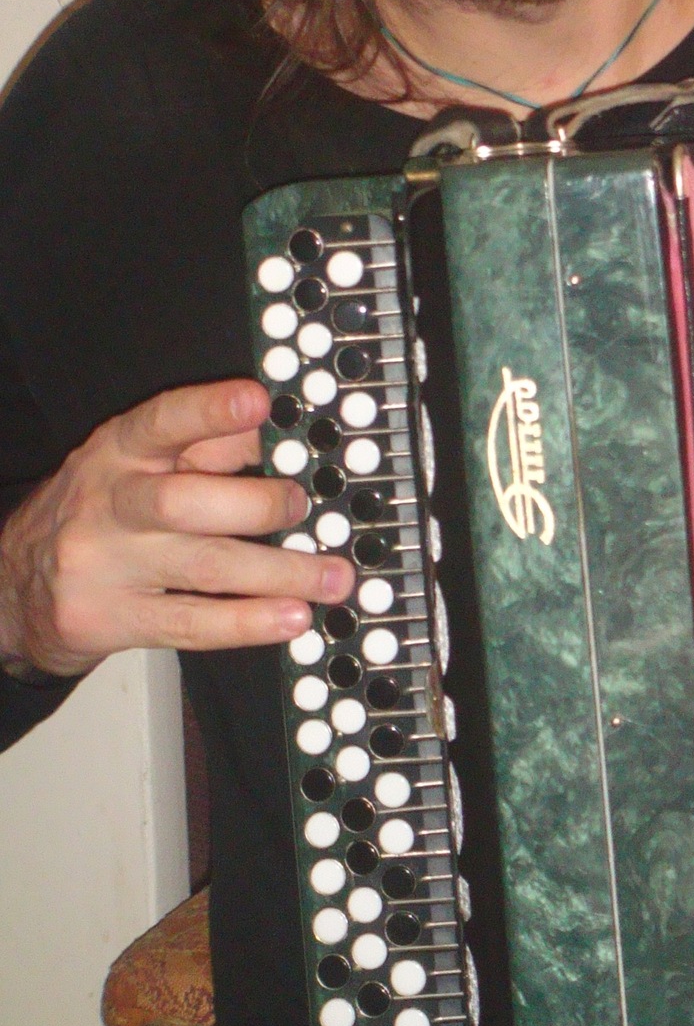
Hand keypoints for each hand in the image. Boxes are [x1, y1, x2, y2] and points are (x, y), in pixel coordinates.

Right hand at [0, 377, 350, 678]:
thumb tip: (276, 433)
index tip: (259, 402)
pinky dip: (248, 622)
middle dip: (257, 504)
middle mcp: (108, 504)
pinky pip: (190, 623)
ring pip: (201, 566)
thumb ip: (204, 446)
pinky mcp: (111, 621)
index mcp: (119, 450)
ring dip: (278, 574)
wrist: (13, 588)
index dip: (210, 411)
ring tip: (330, 578)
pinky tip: (291, 617)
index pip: (162, 422)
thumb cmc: (98, 514)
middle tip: (302, 507)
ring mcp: (106, 566)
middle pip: (183, 502)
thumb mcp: (136, 465)